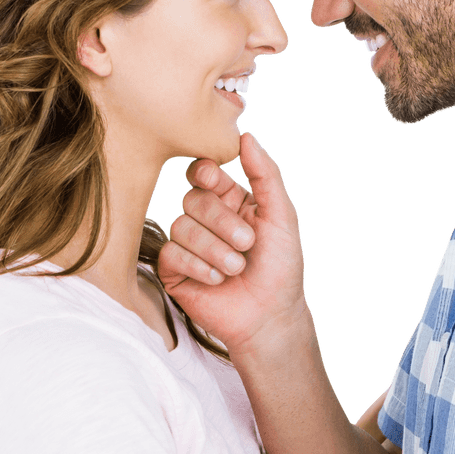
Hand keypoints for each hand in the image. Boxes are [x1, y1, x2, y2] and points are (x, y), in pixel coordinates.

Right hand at [158, 133, 304, 352]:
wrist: (271, 318)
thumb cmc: (282, 268)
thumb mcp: (282, 216)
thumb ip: (266, 174)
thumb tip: (246, 135)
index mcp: (231, 201)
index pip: (204, 172)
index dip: (204, 172)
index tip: (212, 178)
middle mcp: (207, 219)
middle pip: (193, 199)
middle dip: (221, 221)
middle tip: (248, 243)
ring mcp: (188, 245)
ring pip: (181, 226)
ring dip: (214, 248)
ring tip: (237, 267)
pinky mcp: (174, 271)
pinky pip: (172, 253)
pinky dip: (198, 264)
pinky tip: (217, 279)